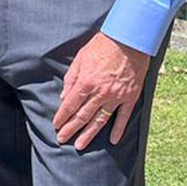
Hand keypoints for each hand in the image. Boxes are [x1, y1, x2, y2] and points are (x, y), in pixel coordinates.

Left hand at [54, 31, 152, 149]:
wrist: (128, 40)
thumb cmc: (103, 46)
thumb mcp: (80, 58)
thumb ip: (71, 78)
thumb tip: (63, 97)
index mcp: (86, 82)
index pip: (70, 105)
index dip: (61, 116)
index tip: (56, 125)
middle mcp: (100, 92)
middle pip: (82, 116)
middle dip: (71, 129)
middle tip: (62, 139)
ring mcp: (116, 96)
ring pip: (100, 120)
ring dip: (89, 134)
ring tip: (80, 145)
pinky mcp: (130, 97)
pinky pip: (123, 117)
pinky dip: (118, 130)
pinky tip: (113, 140)